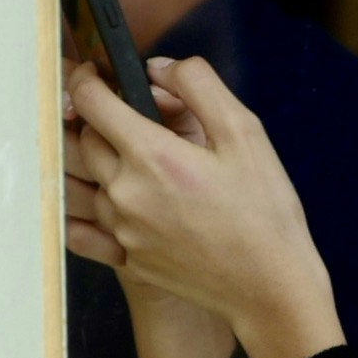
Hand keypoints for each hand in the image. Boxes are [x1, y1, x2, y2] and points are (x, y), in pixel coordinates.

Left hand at [64, 55, 342, 357]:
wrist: (272, 289)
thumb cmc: (265, 212)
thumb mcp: (246, 134)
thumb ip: (199, 86)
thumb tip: (157, 68)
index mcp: (153, 157)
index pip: (89, 102)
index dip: (87, 79)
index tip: (94, 73)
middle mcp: (126, 194)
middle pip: (85, 139)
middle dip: (102, 120)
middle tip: (135, 117)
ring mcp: (122, 232)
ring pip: (91, 181)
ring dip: (108, 164)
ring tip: (148, 165)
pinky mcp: (127, 260)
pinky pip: (87, 228)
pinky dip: (96, 208)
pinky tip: (120, 202)